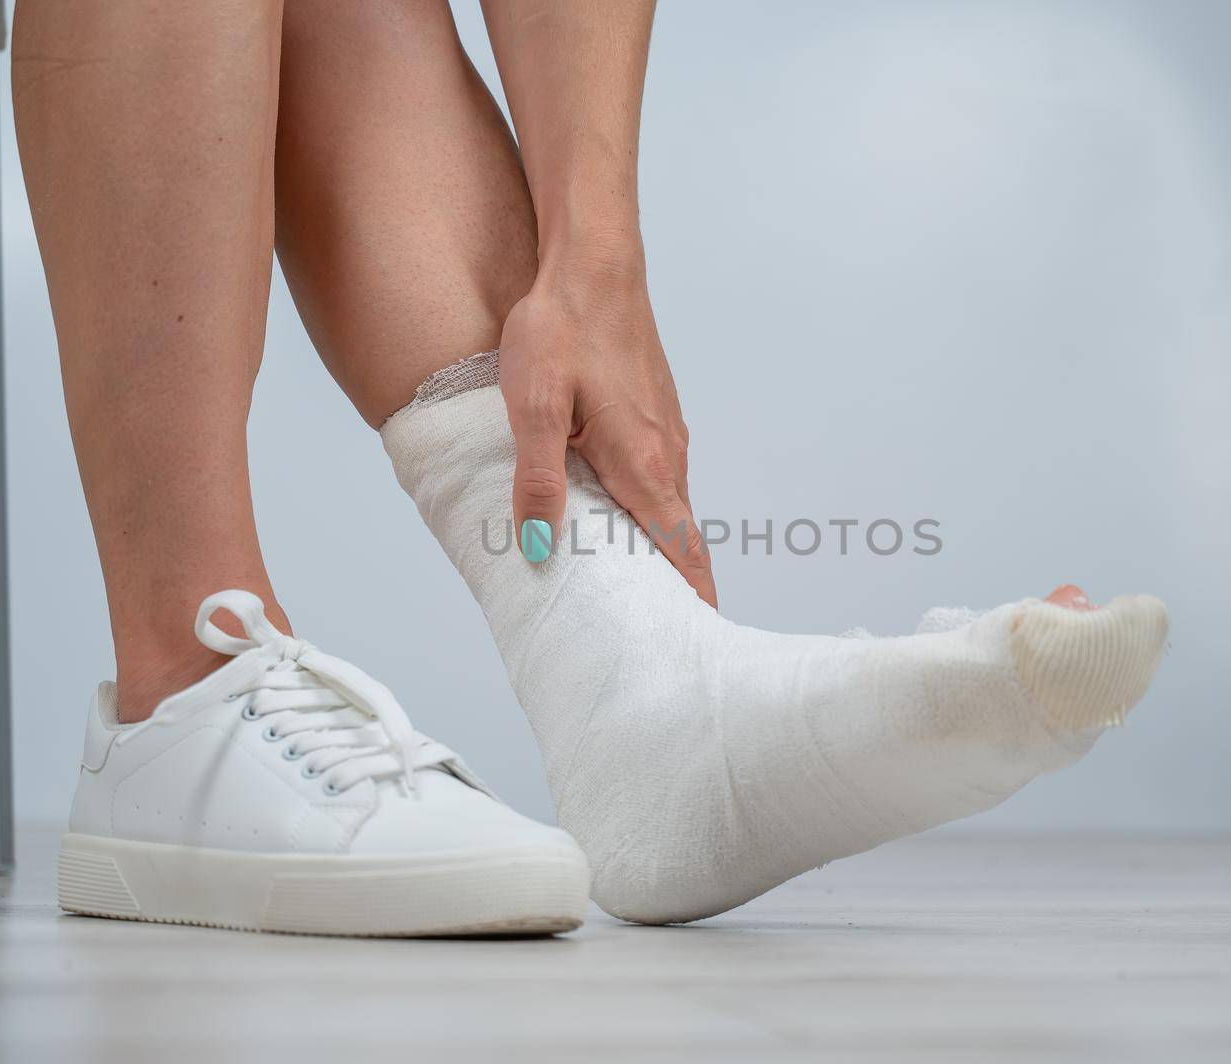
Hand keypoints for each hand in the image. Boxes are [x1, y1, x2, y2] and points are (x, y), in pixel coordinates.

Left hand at [497, 252, 717, 606]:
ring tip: (631, 592)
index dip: (694, 601)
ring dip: (658, 550)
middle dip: (674, 588)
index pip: (683, 551)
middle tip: (653, 634)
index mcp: (645, 464)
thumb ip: (537, 480)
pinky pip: (659, 478)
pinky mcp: (655, 414)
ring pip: (669, 507)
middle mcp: (668, 454)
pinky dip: (648, 512)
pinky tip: (615, 519)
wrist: (594, 262)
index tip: (697, 643)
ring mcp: (666, 433)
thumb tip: (536, 548)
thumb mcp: (534, 406)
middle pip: (681, 538)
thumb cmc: (563, 328)